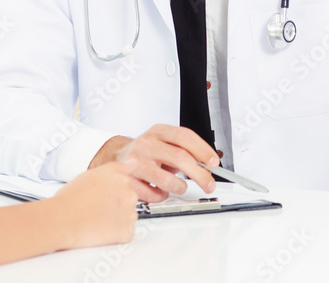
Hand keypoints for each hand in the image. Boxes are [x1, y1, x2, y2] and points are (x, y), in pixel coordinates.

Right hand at [51, 162, 138, 248]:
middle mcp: (130, 195)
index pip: (125, 186)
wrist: (64, 219)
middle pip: (128, 202)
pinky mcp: (127, 232)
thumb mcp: (94, 173)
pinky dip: (116, 234)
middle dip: (116, 206)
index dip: (111, 193)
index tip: (100, 197)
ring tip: (97, 219)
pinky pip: (126, 233)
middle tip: (97, 208)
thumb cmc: (73, 196)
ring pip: (128, 217)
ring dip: (117, 220)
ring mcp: (130, 214)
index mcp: (122, 179)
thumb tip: (134, 162)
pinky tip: (101, 229)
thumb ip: (117, 167)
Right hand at [89, 125, 218, 202]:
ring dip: (179, 187)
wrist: (115, 157)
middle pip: (179, 157)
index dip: (202, 149)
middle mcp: (145, 143)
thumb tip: (208, 165)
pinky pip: (153, 194)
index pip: (184, 136)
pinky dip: (161, 196)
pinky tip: (158, 190)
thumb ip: (183, 150)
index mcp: (157, 132)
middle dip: (199, 174)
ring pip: (167, 180)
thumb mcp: (163, 143)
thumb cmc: (145, 153)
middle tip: (209, 184)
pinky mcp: (127, 179)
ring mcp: (134, 161)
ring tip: (178, 187)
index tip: (214, 162)